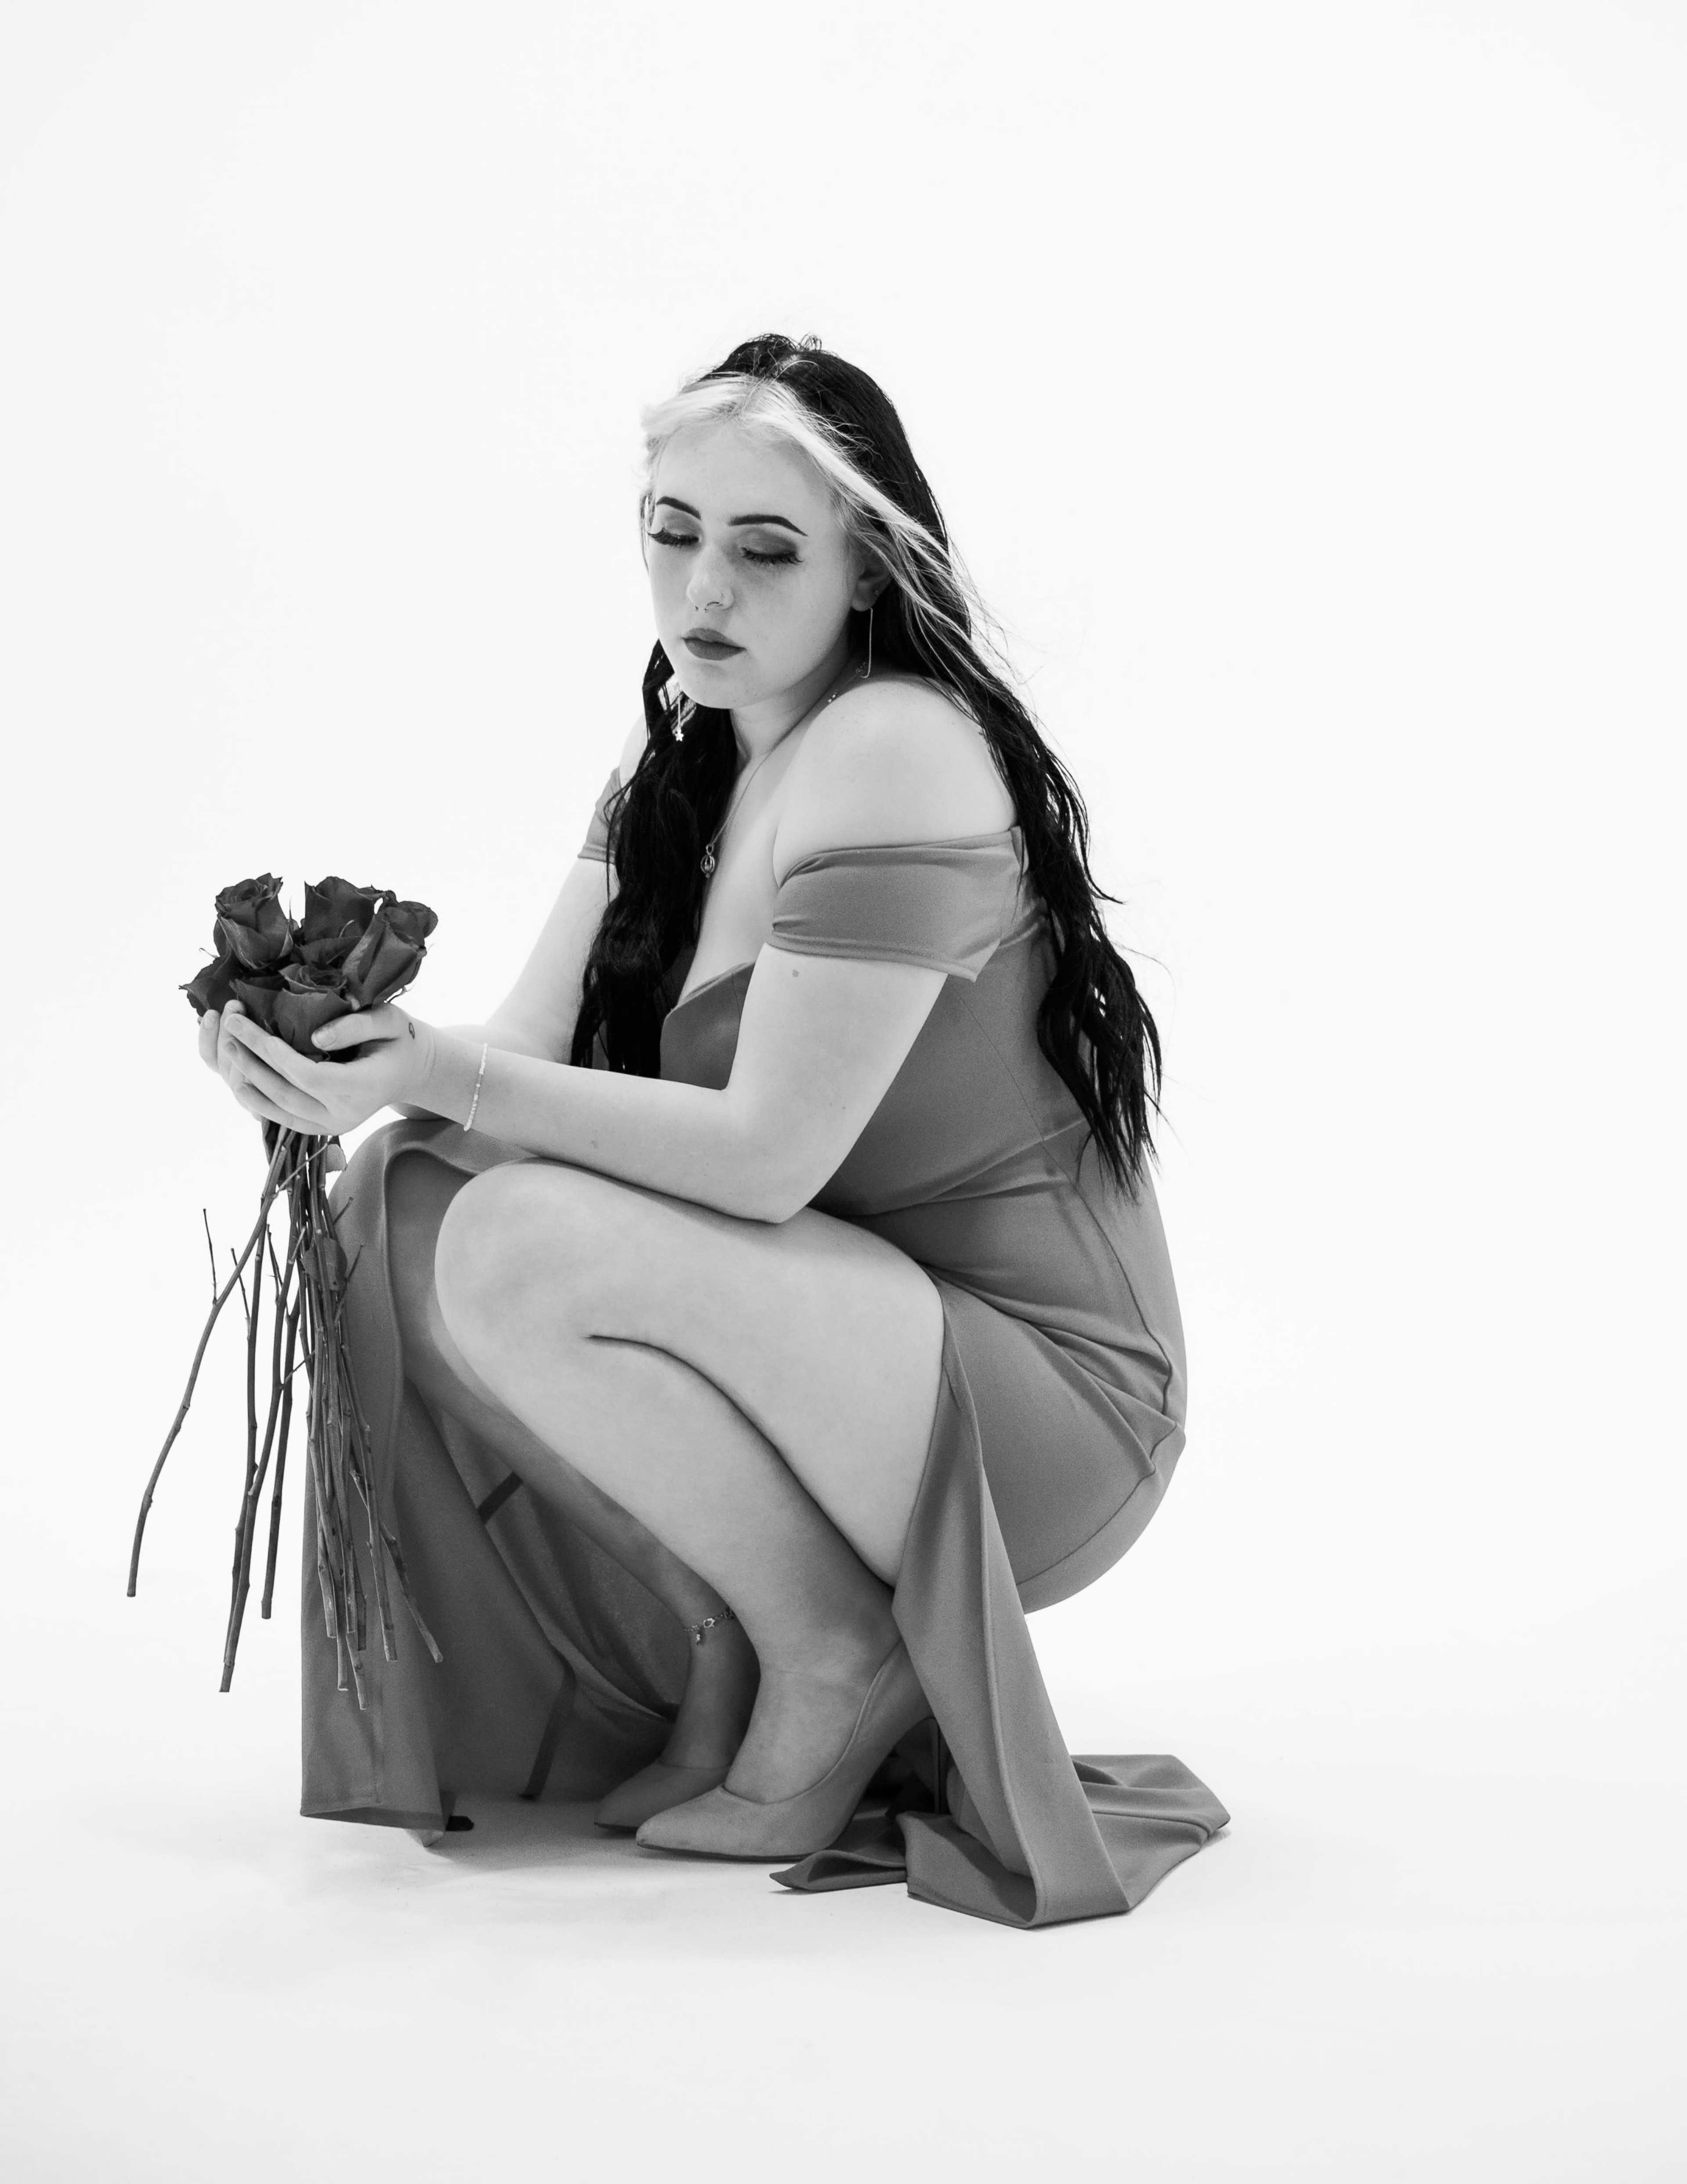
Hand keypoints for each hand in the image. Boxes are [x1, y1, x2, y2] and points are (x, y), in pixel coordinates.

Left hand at [210, 1000, 435, 1135]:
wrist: (412, 1071)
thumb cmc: (401, 1039)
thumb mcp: (389, 1020)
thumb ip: (356, 1026)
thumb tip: (315, 1038)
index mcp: (362, 1087)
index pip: (306, 1073)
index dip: (271, 1052)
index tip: (246, 1024)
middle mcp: (345, 1114)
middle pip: (285, 1092)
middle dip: (250, 1061)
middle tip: (228, 1029)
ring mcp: (333, 1126)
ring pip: (279, 1110)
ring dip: (248, 1082)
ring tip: (227, 1051)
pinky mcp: (324, 1129)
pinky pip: (284, 1119)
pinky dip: (259, 1102)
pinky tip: (241, 1081)